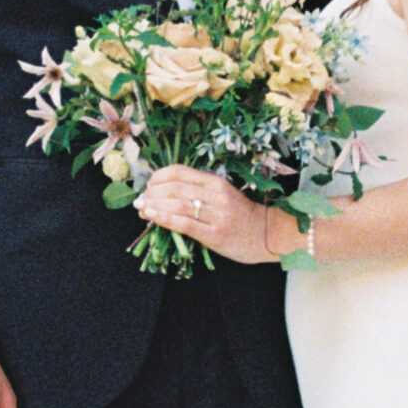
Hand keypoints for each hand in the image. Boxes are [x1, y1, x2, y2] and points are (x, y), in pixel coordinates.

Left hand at [136, 165, 277, 264]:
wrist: (267, 235)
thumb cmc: (241, 216)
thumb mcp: (221, 195)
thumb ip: (197, 192)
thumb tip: (162, 192)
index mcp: (215, 181)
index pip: (179, 172)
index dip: (158, 177)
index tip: (148, 185)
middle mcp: (216, 195)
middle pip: (174, 188)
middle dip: (152, 193)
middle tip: (140, 200)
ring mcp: (216, 215)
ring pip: (176, 205)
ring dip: (153, 205)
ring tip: (141, 208)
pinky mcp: (214, 234)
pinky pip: (183, 223)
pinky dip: (163, 218)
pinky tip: (150, 216)